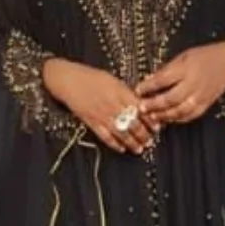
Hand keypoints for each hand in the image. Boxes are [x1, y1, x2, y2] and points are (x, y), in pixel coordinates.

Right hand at [43, 59, 157, 153]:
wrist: (67, 80)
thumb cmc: (89, 76)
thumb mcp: (112, 79)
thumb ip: (126, 92)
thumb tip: (140, 104)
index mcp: (119, 91)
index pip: (140, 109)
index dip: (150, 119)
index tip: (157, 126)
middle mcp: (112, 104)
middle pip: (133, 123)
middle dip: (144, 134)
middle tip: (150, 140)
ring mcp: (101, 115)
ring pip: (121, 133)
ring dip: (132, 143)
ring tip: (140, 149)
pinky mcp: (91, 122)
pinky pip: (105, 136)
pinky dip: (114, 144)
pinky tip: (122, 149)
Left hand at [136, 39, 224, 123]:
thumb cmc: (204, 56)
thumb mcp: (183, 56)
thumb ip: (167, 70)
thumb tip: (149, 80)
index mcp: (186, 69)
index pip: (163, 80)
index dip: (148, 87)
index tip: (137, 90)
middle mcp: (193, 84)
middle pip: (170, 98)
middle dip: (154, 105)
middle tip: (141, 108)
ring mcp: (200, 96)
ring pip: (179, 111)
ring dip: (164, 115)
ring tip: (152, 116)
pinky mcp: (205, 105)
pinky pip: (189, 116)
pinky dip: (177, 119)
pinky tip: (168, 119)